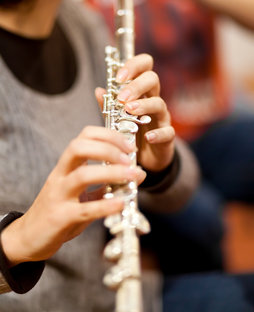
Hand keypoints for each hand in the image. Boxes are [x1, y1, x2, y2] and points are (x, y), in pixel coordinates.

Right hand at [1, 126, 145, 265]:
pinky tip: (121, 203)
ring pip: (82, 176)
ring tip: (131, 176)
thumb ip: (107, 184)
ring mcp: (59, 196)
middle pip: (78, 148)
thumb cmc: (59, 211)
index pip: (84, 137)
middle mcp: (60, 176)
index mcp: (66, 166)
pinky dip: (106, 205)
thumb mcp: (83, 194)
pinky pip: (84, 209)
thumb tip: (138, 173)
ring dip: (111, 172)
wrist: (29, 237)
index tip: (129, 146)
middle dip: (108, 148)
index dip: (108, 135)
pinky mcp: (60, 218)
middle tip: (129, 158)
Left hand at [95, 53, 174, 171]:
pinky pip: (168, 132)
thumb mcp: (117, 117)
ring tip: (129, 110)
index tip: (119, 77)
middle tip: (122, 98)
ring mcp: (161, 118)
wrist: (143, 157)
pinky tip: (147, 137)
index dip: (134, 65)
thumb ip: (109, 105)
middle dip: (136, 85)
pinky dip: (158, 134)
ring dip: (143, 105)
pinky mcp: (167, 136)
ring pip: (159, 104)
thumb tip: (98, 90)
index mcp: (141, 91)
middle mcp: (153, 100)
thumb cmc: (131, 131)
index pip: (144, 66)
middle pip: (153, 79)